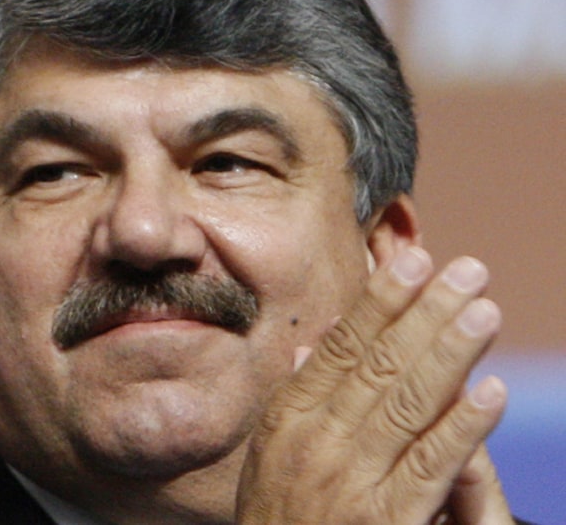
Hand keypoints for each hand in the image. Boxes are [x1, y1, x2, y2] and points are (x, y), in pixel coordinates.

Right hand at [236, 247, 514, 523]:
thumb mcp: (269, 452)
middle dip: (427, 312)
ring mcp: (350, 481)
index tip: (414, 261)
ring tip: (484, 312)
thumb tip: (309, 343)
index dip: (381, 301)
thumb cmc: (277, 513)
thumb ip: (296, 395)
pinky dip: (461, 428)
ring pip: (407, 404)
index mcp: (290, 416)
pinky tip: (491, 392)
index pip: (342, 346)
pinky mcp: (383, 523)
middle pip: (380, 364)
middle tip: (467, 271)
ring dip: (450, 354)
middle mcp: (317, 439)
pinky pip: (427, 467)